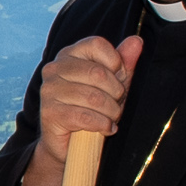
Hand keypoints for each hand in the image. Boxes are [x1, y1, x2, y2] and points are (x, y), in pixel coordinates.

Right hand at [13, 34, 143, 185]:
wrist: (68, 144)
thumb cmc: (91, 109)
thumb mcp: (112, 84)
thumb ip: (123, 62)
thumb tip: (136, 41)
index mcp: (69, 55)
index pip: (96, 44)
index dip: (115, 63)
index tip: (118, 79)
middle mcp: (54, 69)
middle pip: (98, 72)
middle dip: (116, 93)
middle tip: (117, 104)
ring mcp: (49, 91)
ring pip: (94, 97)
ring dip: (111, 112)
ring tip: (111, 118)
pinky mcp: (50, 113)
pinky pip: (86, 117)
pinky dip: (102, 124)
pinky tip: (105, 128)